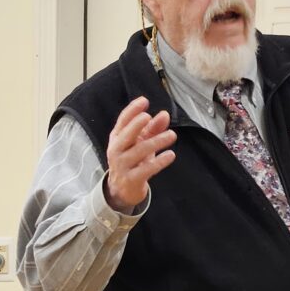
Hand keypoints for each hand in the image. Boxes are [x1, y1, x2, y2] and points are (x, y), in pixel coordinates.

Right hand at [105, 97, 176, 211]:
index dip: (132, 110)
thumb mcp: (141, 143)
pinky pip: (146, 169)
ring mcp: (123, 165)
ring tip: (172, 135)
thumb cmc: (133, 161)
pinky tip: (171, 154)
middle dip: (136, 125)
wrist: (123, 190)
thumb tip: (164, 114)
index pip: (122, 121)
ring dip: (156, 142)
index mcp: (117, 138)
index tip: (144, 100)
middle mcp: (117, 150)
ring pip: (139, 151)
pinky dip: (159, 161)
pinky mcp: (132, 179)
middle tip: (149, 117)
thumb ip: (152, 129)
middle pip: (126, 135)